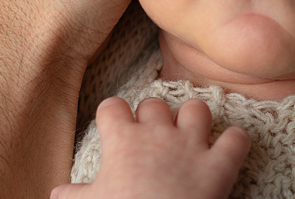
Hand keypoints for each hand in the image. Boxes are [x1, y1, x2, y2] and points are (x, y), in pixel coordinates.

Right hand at [51, 98, 250, 198]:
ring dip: (195, 120)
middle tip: (151, 139)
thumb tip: (57, 192)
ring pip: (197, 108)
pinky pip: (237, 138)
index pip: (112, 107)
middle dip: (153, 117)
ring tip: (190, 137)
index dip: (113, 115)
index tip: (114, 126)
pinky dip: (236, 142)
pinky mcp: (220, 164)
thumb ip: (73, 195)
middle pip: (155, 103)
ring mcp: (192, 145)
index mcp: (123, 141)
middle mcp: (158, 133)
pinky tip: (228, 150)